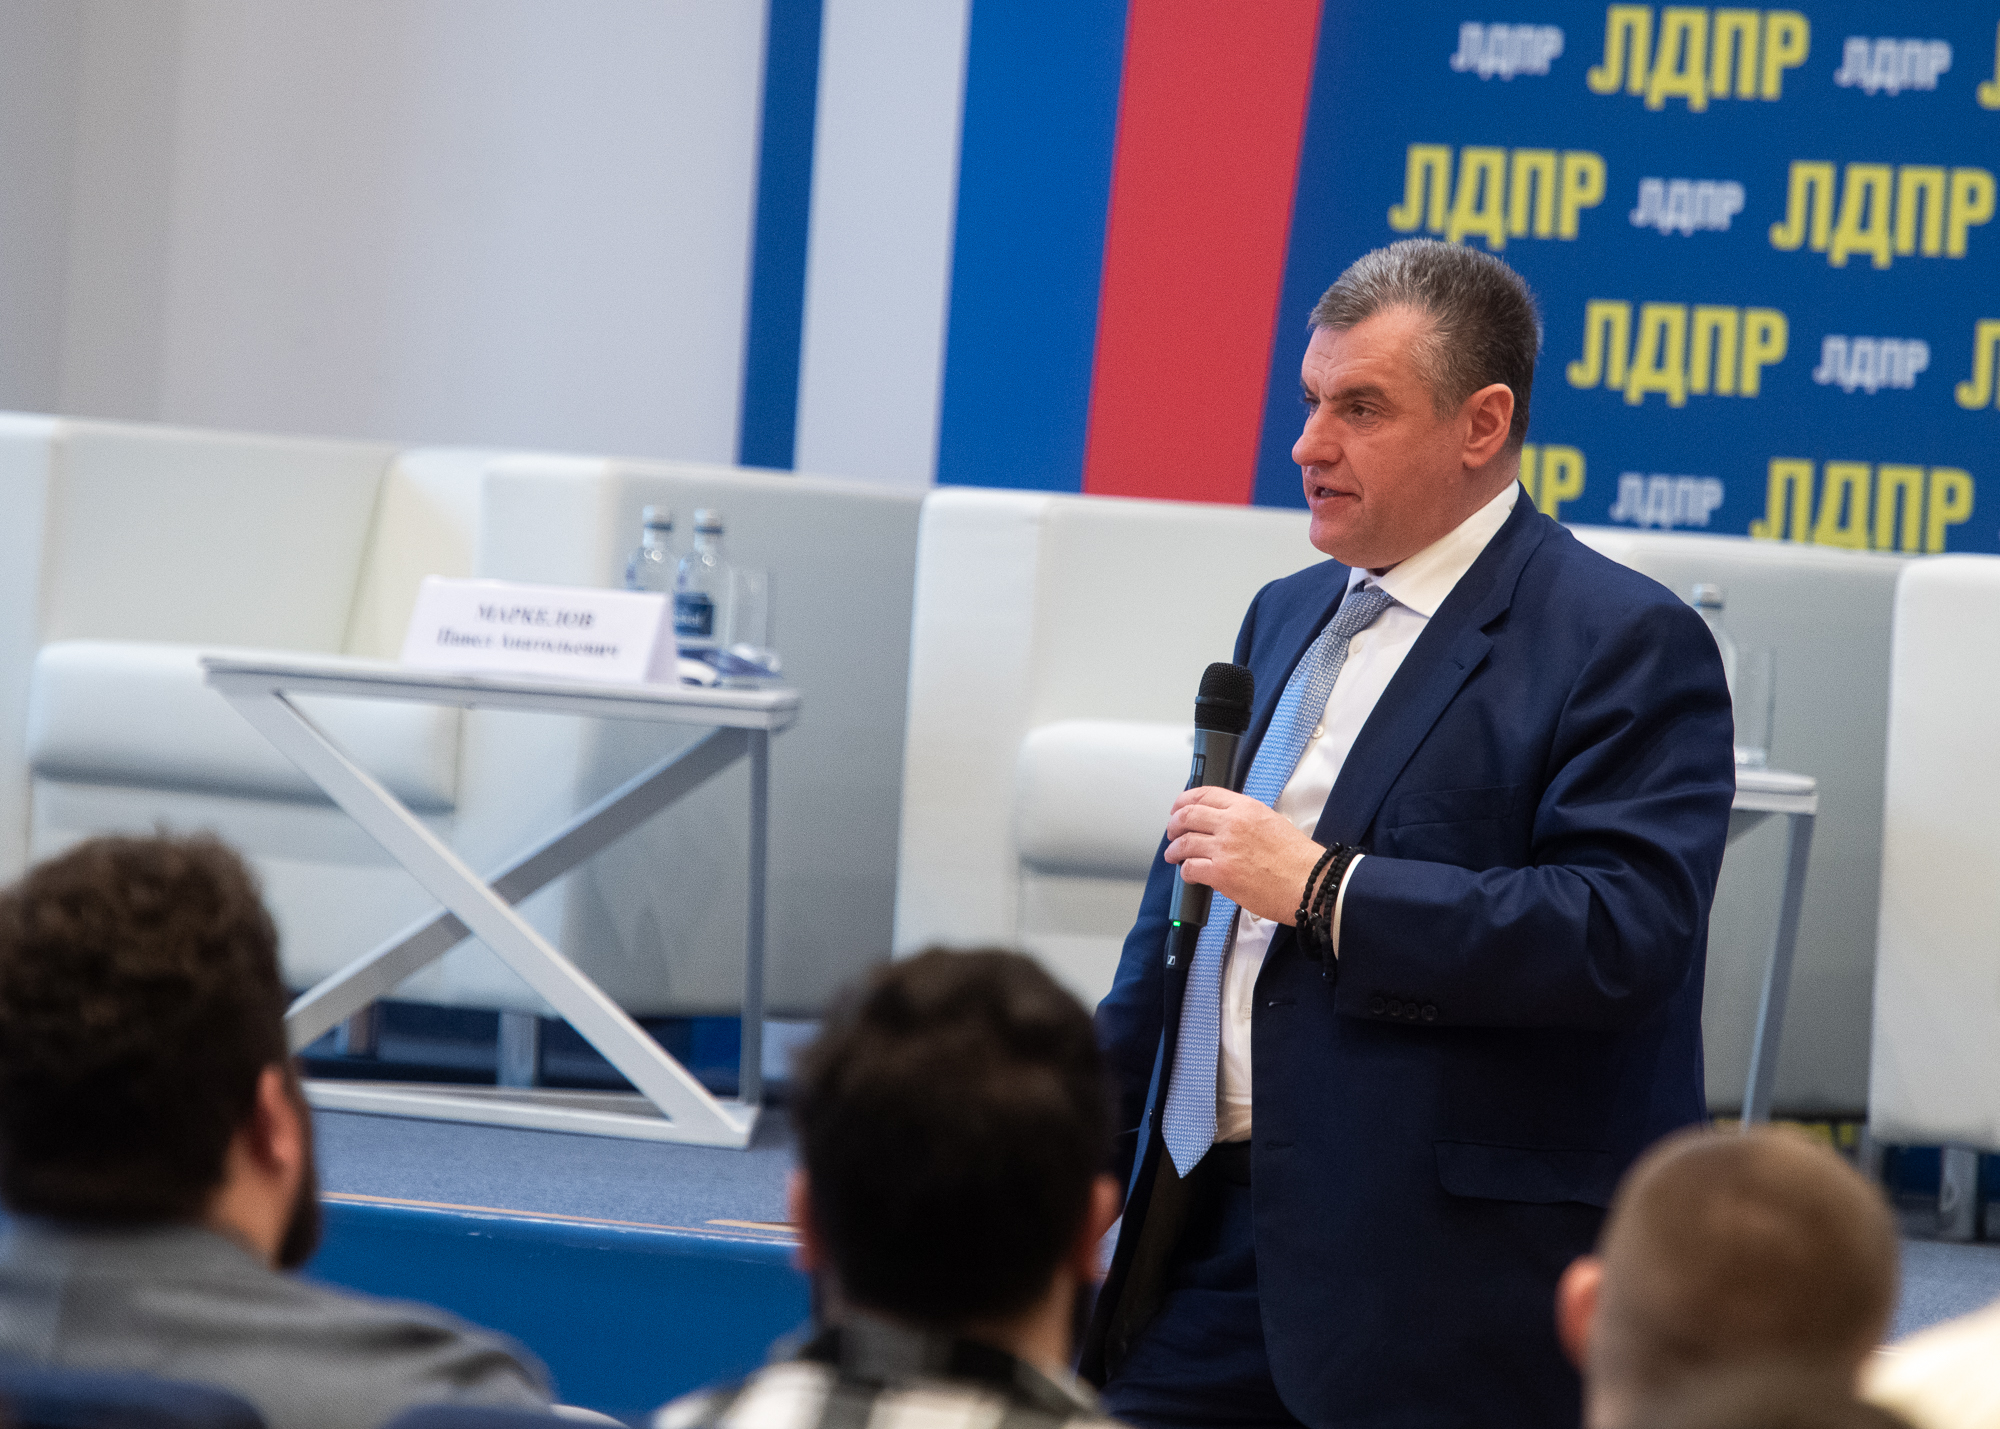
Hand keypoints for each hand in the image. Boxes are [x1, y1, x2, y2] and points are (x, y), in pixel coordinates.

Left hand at [1164, 786, 1325, 924]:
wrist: (1311, 883)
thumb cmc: (1299, 859)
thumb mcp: (1272, 822)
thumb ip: (1246, 819)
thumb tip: (1226, 824)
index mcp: (1246, 808)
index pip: (1204, 794)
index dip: (1184, 801)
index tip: (1178, 808)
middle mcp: (1232, 823)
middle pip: (1187, 815)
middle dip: (1174, 824)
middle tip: (1172, 832)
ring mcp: (1224, 848)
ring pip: (1184, 843)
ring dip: (1174, 850)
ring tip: (1173, 855)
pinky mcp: (1221, 873)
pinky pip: (1190, 868)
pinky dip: (1185, 871)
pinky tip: (1189, 874)